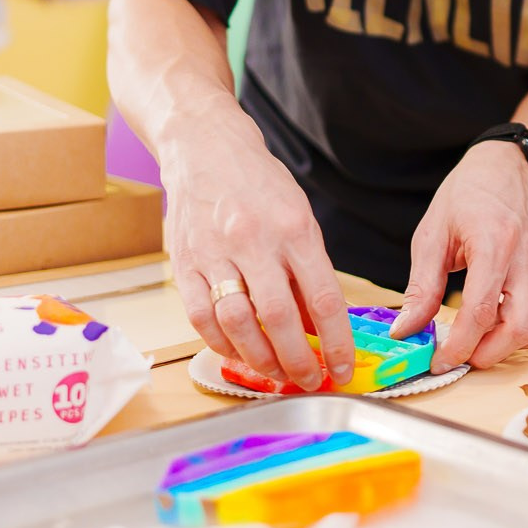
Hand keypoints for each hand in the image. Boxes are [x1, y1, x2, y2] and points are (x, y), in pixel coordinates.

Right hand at [163, 112, 353, 390]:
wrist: (204, 147)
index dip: (335, 342)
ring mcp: (214, 252)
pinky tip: (237, 353)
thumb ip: (308, 270)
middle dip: (297, 360)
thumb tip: (315, 327)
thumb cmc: (259, 183)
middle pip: (278, 317)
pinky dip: (220, 343)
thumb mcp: (299, 216)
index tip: (343, 369)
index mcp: (294, 228)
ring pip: (236, 322)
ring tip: (275, 374)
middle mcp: (254, 240)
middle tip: (309, 380)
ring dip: (258, 359)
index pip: (322, 298)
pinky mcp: (184, 262)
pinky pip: (200, 316)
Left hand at [391, 141, 527, 371]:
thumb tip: (405, 330)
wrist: (510, 168)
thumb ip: (422, 287)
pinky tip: (504, 334)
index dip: (459, 345)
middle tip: (458, 356)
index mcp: (494, 244)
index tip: (439, 361)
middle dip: (487, 354)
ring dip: (504, 346)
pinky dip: (527, 334)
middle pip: (519, 328)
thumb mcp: (433, 234)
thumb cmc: (469, 194)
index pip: (481, 311)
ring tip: (475, 340)